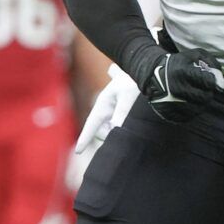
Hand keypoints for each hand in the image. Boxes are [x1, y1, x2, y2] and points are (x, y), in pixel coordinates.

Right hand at [70, 66, 140, 188]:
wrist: (145, 71)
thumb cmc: (134, 82)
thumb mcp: (128, 98)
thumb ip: (121, 115)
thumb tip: (116, 131)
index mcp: (103, 103)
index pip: (91, 124)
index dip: (84, 138)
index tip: (78, 152)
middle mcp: (106, 109)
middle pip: (104, 131)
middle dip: (111, 134)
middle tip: (125, 126)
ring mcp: (114, 111)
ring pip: (113, 129)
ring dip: (120, 130)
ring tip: (133, 117)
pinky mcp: (122, 113)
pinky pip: (120, 125)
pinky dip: (124, 126)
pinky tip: (133, 123)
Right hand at [140, 51, 223, 122]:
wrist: (153, 75)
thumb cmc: (179, 64)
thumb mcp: (195, 55)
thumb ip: (213, 65)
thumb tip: (222, 84)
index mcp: (183, 72)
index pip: (209, 82)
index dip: (212, 81)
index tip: (207, 79)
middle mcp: (177, 89)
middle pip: (206, 97)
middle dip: (208, 92)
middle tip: (202, 88)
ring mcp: (172, 103)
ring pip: (199, 109)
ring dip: (201, 102)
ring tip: (194, 94)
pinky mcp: (169, 114)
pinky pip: (189, 117)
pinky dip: (192, 110)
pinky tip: (187, 102)